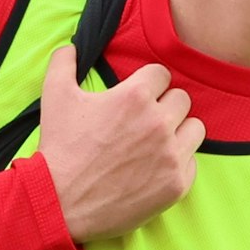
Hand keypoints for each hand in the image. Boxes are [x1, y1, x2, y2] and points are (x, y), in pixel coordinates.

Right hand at [36, 46, 203, 241]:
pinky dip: (178, 163)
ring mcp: (171, 155)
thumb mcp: (54, 97)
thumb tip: (71, 46)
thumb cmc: (59, 149)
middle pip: (182, 99)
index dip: (148, 84)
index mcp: (135, 96)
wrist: (59, 203)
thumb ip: (64, 62)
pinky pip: (193, 161)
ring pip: (195, 128)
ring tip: (155, 143)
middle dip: (164, 106)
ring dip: (178, 132)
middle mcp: (159, 123)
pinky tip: (155, 168)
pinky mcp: (177, 184)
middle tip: (143, 122)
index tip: (137, 97)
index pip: (162, 74)